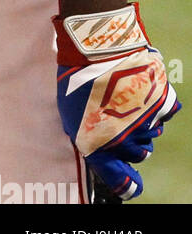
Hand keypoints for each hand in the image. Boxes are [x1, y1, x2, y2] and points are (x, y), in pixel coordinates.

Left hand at [54, 3, 179, 199]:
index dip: (126, 185)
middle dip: (130, 143)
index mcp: (99, 144)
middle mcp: (126, 139)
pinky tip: (144, 93)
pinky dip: (157, 106)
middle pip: (138, 153)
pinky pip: (165, 113)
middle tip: (120, 122)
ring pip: (152, 134)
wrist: (97, 46)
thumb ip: (84, 131)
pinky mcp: (163, 102)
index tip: (131, 186)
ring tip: (127, 101)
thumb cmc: (75, 76)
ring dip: (143, 124)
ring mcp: (147, 121)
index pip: (117, 177)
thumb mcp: (69, 110)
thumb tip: (93, 141)